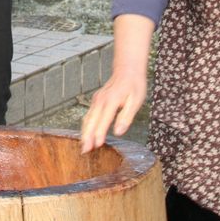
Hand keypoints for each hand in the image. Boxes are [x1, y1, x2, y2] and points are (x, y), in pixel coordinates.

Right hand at [79, 13, 154, 152]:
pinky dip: (86, 126)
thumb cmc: (134, 85)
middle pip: (91, 122)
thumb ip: (126, 117)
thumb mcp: (136, 101)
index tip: (96, 147)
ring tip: (83, 146)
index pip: (103, 122)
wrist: (127, 69)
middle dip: (87, 137)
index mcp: (111, 102)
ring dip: (84, 132)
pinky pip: (88, 115)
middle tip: (84, 151)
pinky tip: (86, 134)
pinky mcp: (96, 101)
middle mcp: (100, 101)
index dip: (99, 135)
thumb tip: (119, 132)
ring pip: (87, 119)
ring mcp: (96, 100)